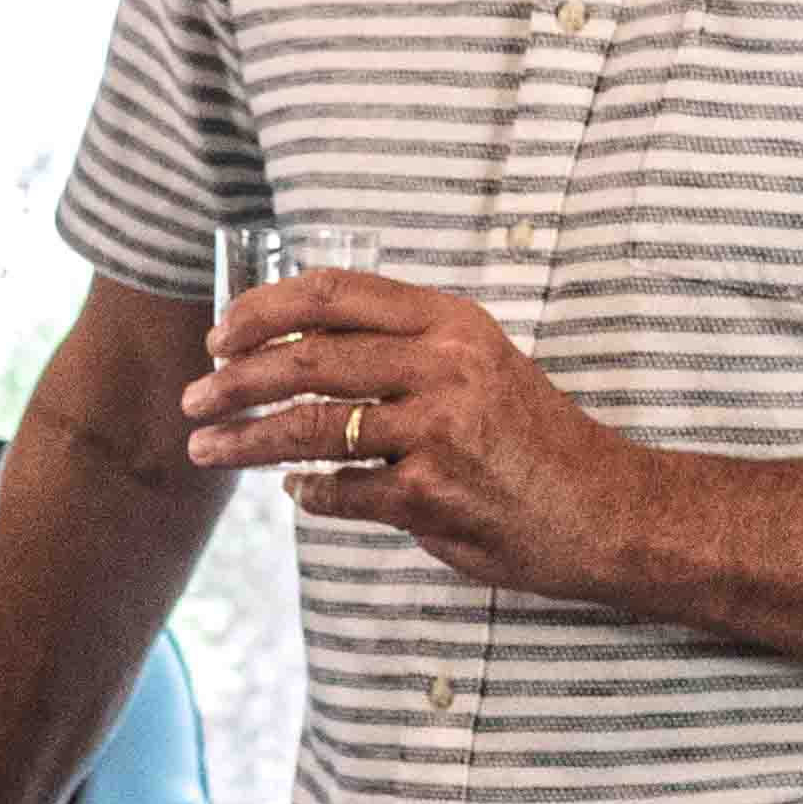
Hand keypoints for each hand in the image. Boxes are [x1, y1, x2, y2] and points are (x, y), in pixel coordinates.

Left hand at [181, 270, 666, 607]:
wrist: (607, 509)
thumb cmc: (534, 436)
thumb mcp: (480, 362)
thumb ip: (403, 348)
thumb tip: (299, 350)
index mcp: (451, 321)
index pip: (333, 294)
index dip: (262, 310)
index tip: (220, 334)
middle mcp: (443, 366)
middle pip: (305, 360)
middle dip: (233, 380)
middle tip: (194, 400)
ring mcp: (437, 431)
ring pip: (308, 427)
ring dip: (243, 441)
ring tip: (205, 450)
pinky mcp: (431, 495)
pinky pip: (340, 490)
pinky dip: (307, 492)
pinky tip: (294, 491)